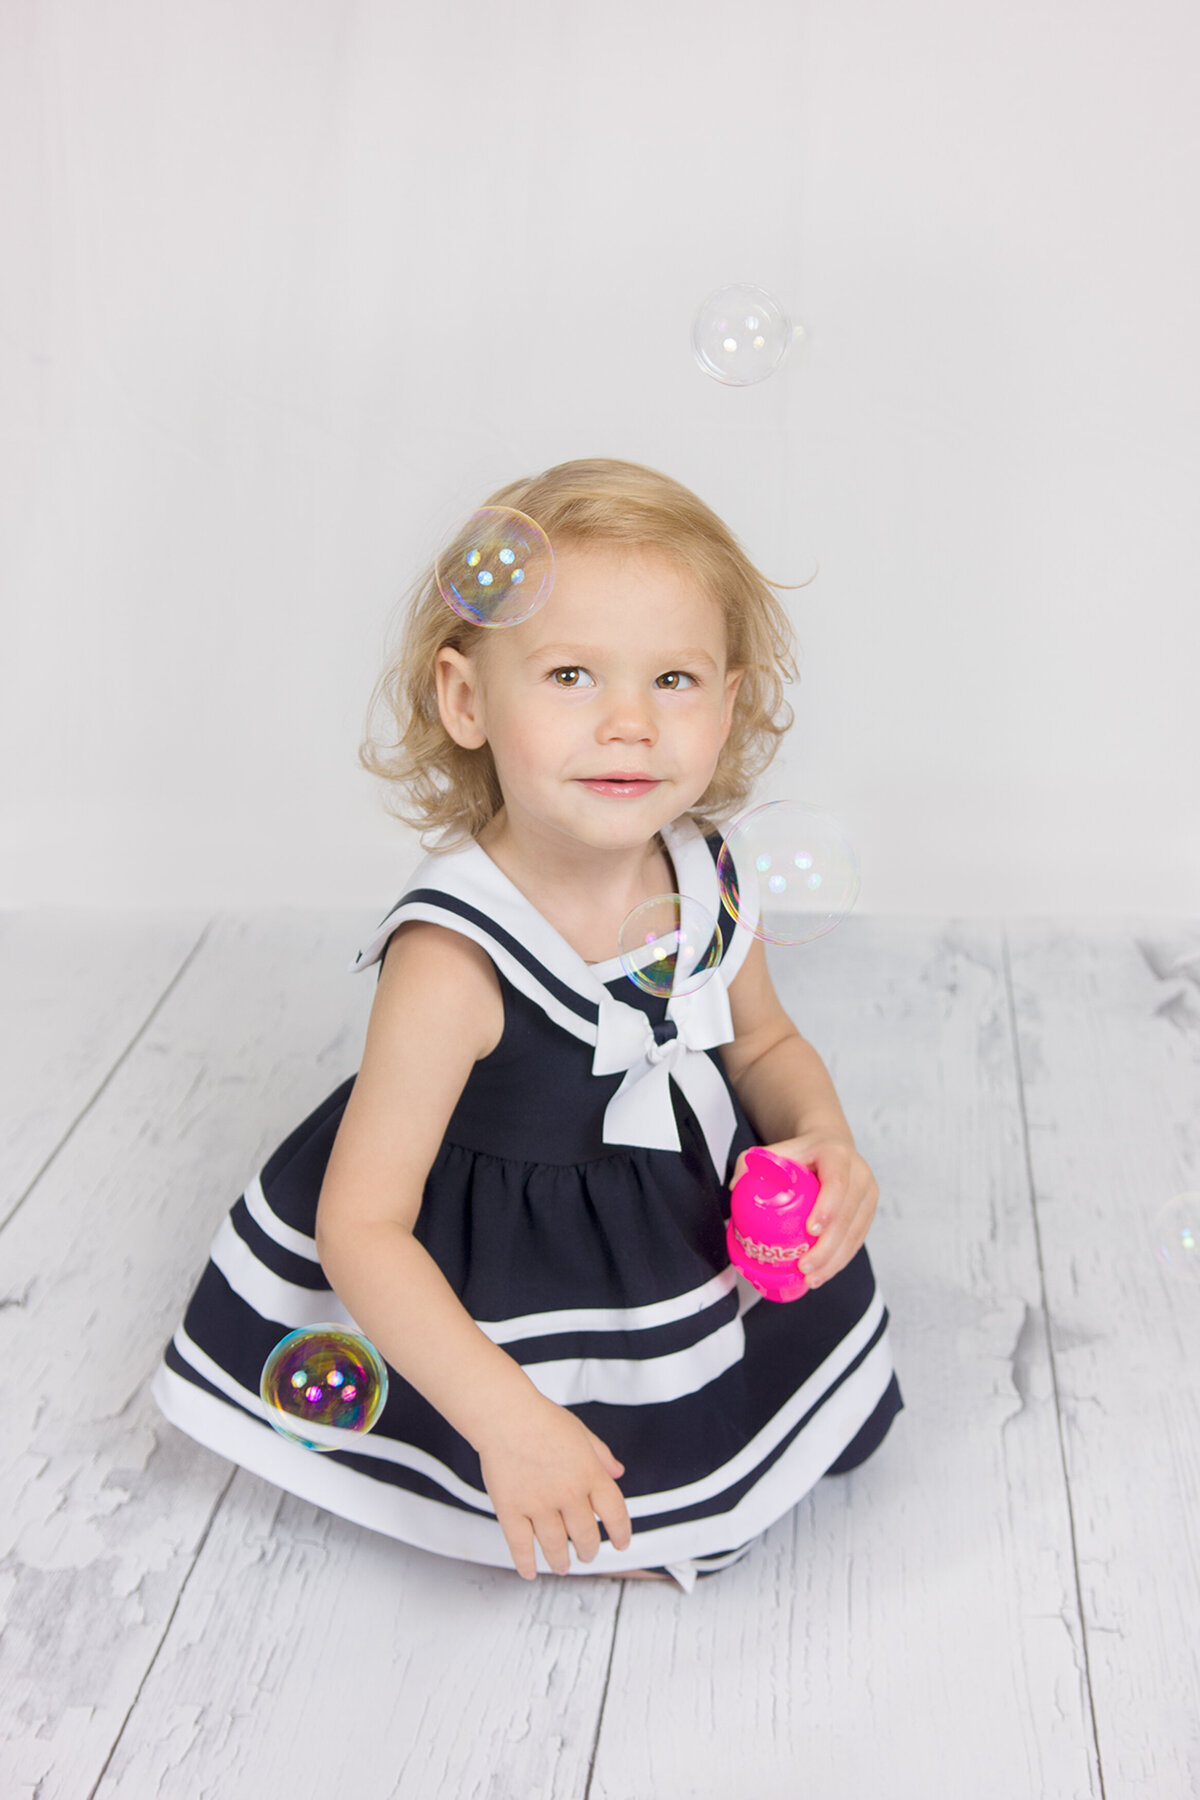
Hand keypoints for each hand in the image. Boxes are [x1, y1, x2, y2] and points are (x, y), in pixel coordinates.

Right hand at [477, 1395, 632, 1578]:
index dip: (621, 1533)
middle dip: (588, 1551)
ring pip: (555, 1546)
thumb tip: (618, 1471)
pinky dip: (525, 1563)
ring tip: (562, 1566)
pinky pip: (520, 1546)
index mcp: (589, 1474)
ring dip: (561, 1562)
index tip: (620, 1544)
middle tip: (586, 1555)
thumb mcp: (581, 1432)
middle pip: (585, 1536)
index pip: (615, 1513)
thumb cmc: (541, 1418)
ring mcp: (538, 1504)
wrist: (505, 1414)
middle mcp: (568, 1493)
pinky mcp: (511, 1510)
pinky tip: (529, 1571)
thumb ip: (601, 1455)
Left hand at [731, 1134, 878, 1289]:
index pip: (837, 1182)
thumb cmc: (800, 1152)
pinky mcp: (869, 1212)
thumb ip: (752, 1163)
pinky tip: (822, 1274)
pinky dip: (840, 1260)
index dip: (827, 1208)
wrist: (830, 1147)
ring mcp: (868, 1195)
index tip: (810, 1230)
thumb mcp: (776, 1151)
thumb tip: (736, 1187)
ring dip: (834, 1261)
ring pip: (855, 1233)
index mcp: (838, 1155)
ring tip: (811, 1279)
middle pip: (847, 1215)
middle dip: (827, 1247)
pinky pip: (857, 1240)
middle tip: (804, 1267)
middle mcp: (860, 1174)